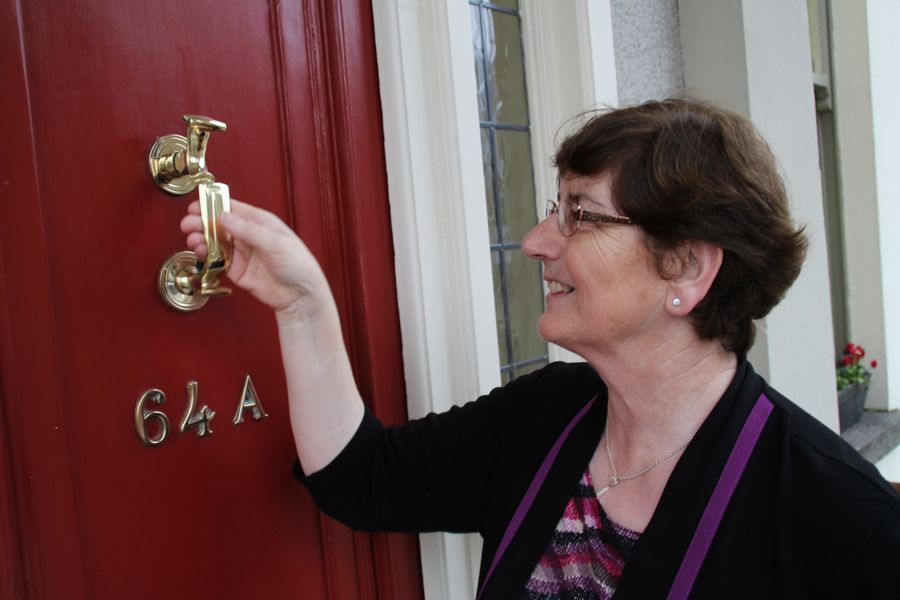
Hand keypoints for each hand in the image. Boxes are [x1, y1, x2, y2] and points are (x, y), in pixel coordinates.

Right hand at [180, 199, 330, 319]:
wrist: (301, 296)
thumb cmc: (298, 265)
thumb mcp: (276, 243)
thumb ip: (248, 230)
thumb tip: (224, 217)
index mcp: (261, 222)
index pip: (233, 208)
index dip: (213, 205)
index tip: (196, 206)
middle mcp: (249, 235)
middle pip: (220, 224)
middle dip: (202, 222)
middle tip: (189, 224)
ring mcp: (242, 253)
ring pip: (216, 241)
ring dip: (202, 239)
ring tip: (193, 239)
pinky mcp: (237, 270)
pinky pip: (217, 260)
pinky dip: (206, 256)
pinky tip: (200, 253)